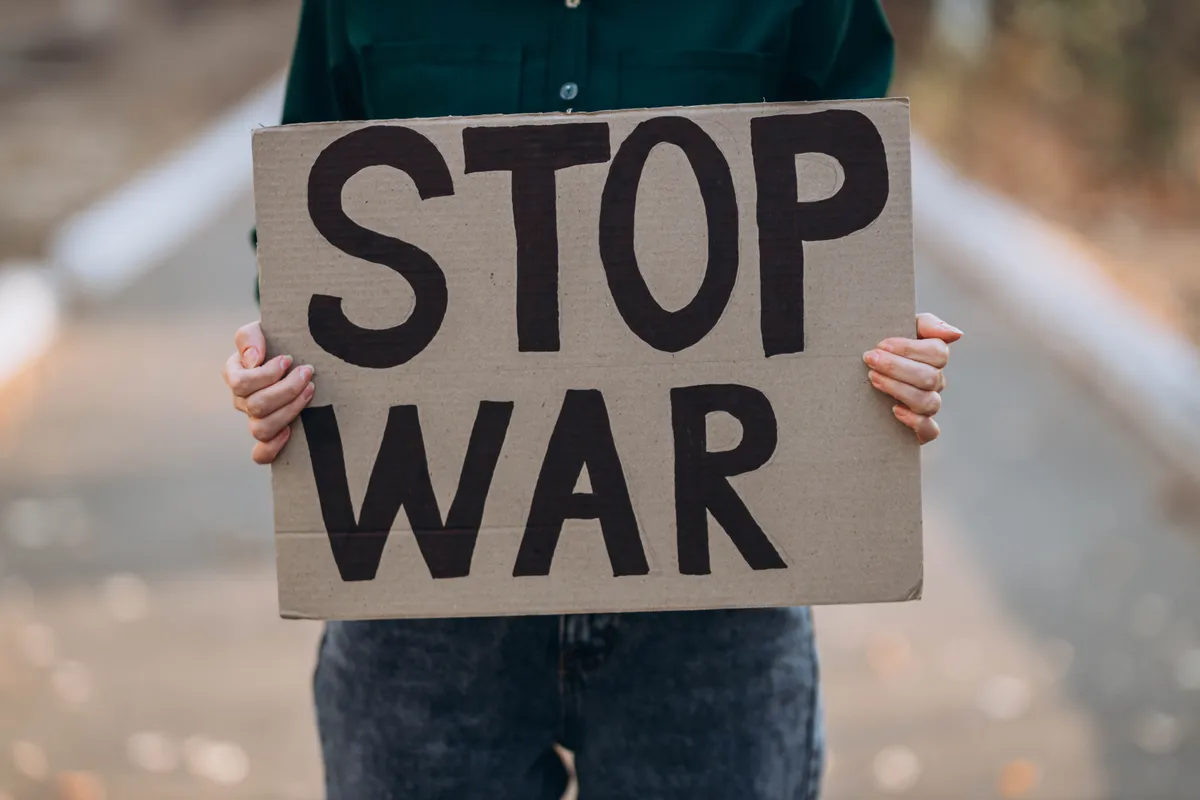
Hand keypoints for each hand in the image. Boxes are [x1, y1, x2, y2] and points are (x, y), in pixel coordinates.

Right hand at [222, 321, 314, 463]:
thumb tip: (253, 360)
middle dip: (286, 389)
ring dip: (289, 410)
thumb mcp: (263, 328)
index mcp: (235, 374)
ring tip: (310, 391)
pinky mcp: (270, 436)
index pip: (240, 383)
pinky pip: (261, 454)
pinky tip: (291, 432)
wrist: (300, 353)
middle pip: (255, 405)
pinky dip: (273, 448)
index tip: (289, 360)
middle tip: (308, 373)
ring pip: (261, 428)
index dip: (265, 375)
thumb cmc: (279, 339)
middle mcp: (242, 399)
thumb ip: (249, 337)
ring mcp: (255, 419)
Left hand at [864, 312, 961, 444]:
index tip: (881, 345)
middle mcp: (936, 382)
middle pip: (930, 377)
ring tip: (873, 379)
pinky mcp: (921, 429)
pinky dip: (914, 421)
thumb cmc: (883, 349)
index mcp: (934, 358)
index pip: (938, 352)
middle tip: (870, 360)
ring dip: (899, 389)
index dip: (909, 349)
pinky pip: (929, 430)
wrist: (860, 376)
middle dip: (897, 367)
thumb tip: (957, 334)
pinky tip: (895, 410)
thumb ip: (927, 324)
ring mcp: (929, 405)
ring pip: (928, 402)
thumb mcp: (901, 328)